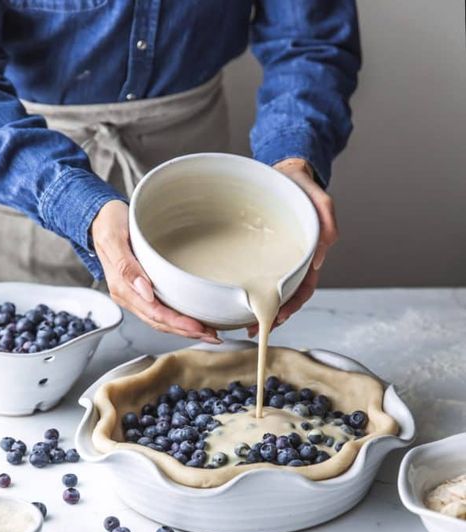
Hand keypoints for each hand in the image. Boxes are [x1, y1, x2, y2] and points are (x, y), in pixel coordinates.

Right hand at [91, 200, 220, 342]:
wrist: (99, 216)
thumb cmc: (108, 222)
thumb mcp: (113, 238)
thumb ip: (126, 266)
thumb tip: (144, 291)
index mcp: (122, 286)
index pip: (154, 313)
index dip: (178, 323)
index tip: (199, 327)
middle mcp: (129, 295)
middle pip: (160, 322)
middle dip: (187, 331)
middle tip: (212, 335)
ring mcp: (135, 294)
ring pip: (161, 320)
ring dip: (185, 329)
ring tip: (208, 332)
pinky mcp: (141, 290)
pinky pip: (160, 310)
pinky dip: (178, 319)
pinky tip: (192, 319)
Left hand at [247, 158, 337, 336]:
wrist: (283, 172)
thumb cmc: (302, 186)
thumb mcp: (318, 198)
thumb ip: (327, 219)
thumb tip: (321, 253)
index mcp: (307, 254)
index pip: (303, 288)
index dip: (293, 305)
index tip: (279, 318)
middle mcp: (290, 261)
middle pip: (284, 296)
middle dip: (271, 317)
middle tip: (253, 330)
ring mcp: (274, 258)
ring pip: (269, 290)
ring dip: (258, 309)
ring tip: (242, 324)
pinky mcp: (259, 253)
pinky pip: (254, 274)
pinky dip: (247, 290)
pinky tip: (233, 299)